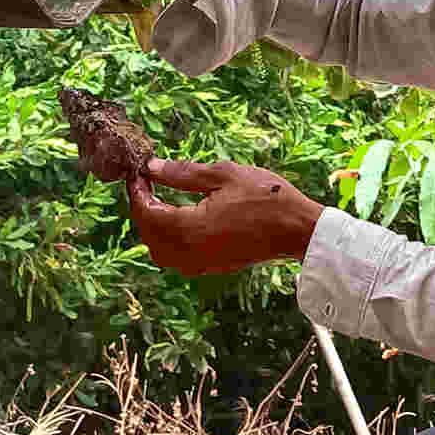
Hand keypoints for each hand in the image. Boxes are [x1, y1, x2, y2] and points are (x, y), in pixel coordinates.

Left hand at [127, 158, 324, 275]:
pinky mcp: (212, 267)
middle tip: (146, 183)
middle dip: (141, 209)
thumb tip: (152, 167)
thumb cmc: (266, 198)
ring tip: (160, 200)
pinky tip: (178, 219)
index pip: (146, 213)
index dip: (136, 192)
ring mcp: (202, 263)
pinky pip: (177, 259)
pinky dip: (169, 241)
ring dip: (153, 228)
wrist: (298, 229)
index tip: (138, 173)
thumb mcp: (223, 175)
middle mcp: (191, 252)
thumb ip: (182, 173)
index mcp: (190, 228)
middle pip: (148, 235)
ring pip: (159, 251)